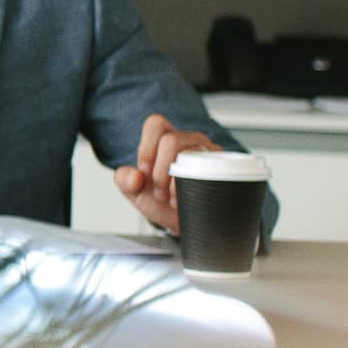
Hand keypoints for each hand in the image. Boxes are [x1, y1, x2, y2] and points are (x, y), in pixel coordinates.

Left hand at [108, 112, 219, 231]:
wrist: (187, 224)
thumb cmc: (165, 204)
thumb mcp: (138, 194)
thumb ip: (125, 181)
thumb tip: (134, 175)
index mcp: (166, 140)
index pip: (156, 123)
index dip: (146, 148)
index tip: (144, 173)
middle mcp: (188, 142)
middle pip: (170, 141)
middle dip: (160, 172)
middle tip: (160, 192)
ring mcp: (208, 153)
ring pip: (189, 154)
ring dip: (175, 182)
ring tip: (173, 198)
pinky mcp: (223, 168)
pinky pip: (208, 169)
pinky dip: (191, 188)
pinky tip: (187, 199)